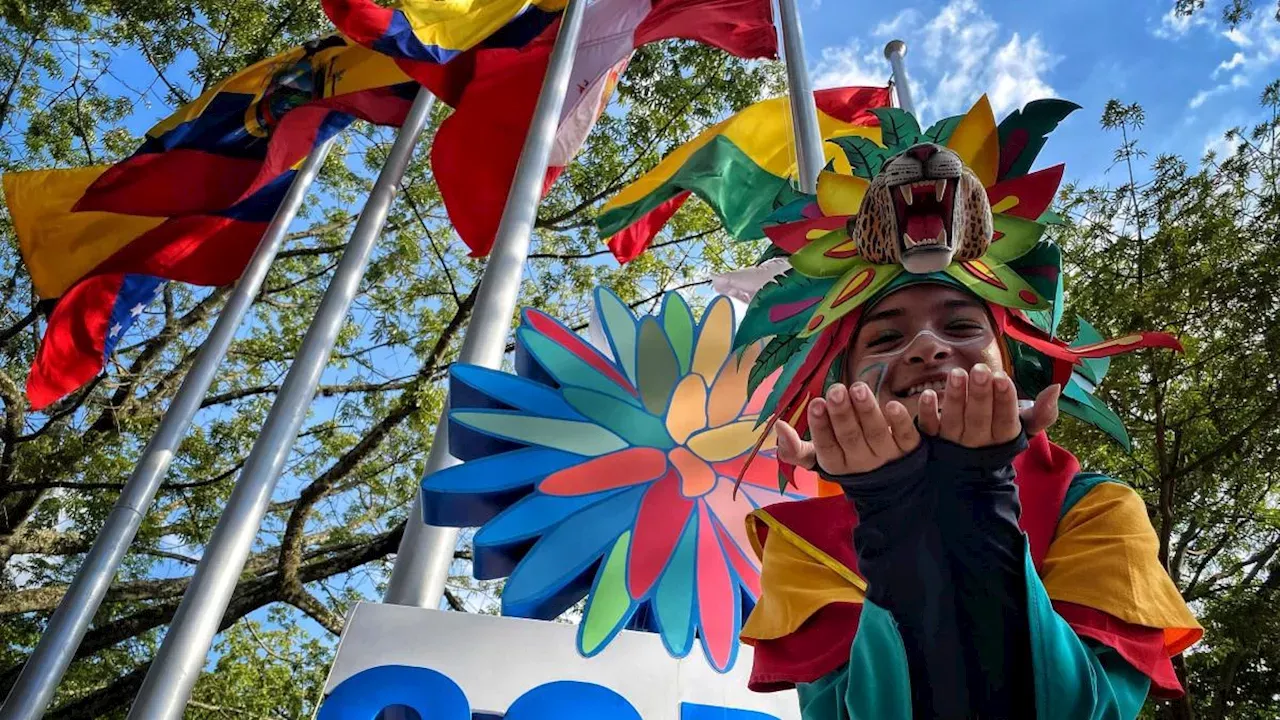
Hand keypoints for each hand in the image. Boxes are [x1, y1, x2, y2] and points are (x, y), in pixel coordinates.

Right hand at [775, 382, 920, 474]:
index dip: (821, 427)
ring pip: (876, 434)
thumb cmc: (846, 457)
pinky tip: (894, 404)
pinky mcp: (911, 450)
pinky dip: (900, 421)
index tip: (816, 404)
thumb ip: (794, 448)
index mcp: (836, 464)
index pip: (826, 447)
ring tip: (858, 388)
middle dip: (842, 415)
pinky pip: (907, 436)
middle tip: (836, 391)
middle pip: (851, 438)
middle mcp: (862, 463)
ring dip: (867, 411)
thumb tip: (778, 425)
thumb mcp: (818, 458)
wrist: (893, 487)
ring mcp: (888, 457)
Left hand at [917, 364, 1059, 447]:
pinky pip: (928, 428)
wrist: (972, 471)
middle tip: (981, 370)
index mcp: (1003, 439)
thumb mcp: (1024, 428)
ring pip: (954, 421)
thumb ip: (1042, 412)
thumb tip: (1055, 388)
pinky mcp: (931, 440)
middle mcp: (978, 442)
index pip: (1005, 420)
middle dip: (980, 394)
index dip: (1004, 400)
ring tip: (958, 373)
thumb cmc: (1001, 435)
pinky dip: (927, 412)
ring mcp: (953, 443)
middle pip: (979, 419)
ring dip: (955, 397)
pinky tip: (928, 394)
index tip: (1002, 378)